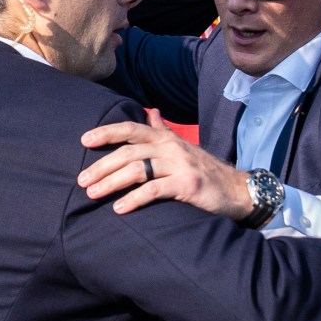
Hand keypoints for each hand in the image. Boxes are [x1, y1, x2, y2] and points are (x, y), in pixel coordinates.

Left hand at [78, 111, 254, 219]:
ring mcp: (179, 165)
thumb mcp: (182, 147)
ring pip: (137, 169)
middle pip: (128, 152)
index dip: (106, 133)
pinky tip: (119, 208)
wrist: (238, 190)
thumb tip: (151, 112)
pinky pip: (154, 190)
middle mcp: (171, 148)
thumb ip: (163, 131)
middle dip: (101, 165)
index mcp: (166, 139)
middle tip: (81, 181)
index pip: (131, 129)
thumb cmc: (205, 171)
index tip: (83, 141)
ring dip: (111, 182)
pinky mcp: (187, 185)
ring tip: (93, 194)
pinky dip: (133, 199)